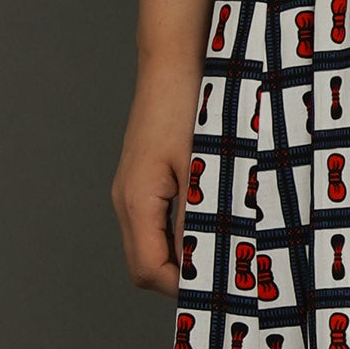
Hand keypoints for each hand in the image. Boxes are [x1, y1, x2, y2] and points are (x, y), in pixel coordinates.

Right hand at [110, 57, 202, 296]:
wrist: (172, 61)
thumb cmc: (188, 106)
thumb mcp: (201, 165)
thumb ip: (198, 216)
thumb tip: (207, 261)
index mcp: (136, 200)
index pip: (148, 269)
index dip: (180, 286)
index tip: (217, 287)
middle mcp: (126, 199)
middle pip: (144, 262)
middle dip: (181, 274)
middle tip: (223, 272)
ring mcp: (131, 188)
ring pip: (149, 242)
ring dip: (181, 251)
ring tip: (221, 246)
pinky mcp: (141, 177)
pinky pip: (154, 219)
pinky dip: (178, 229)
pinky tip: (209, 216)